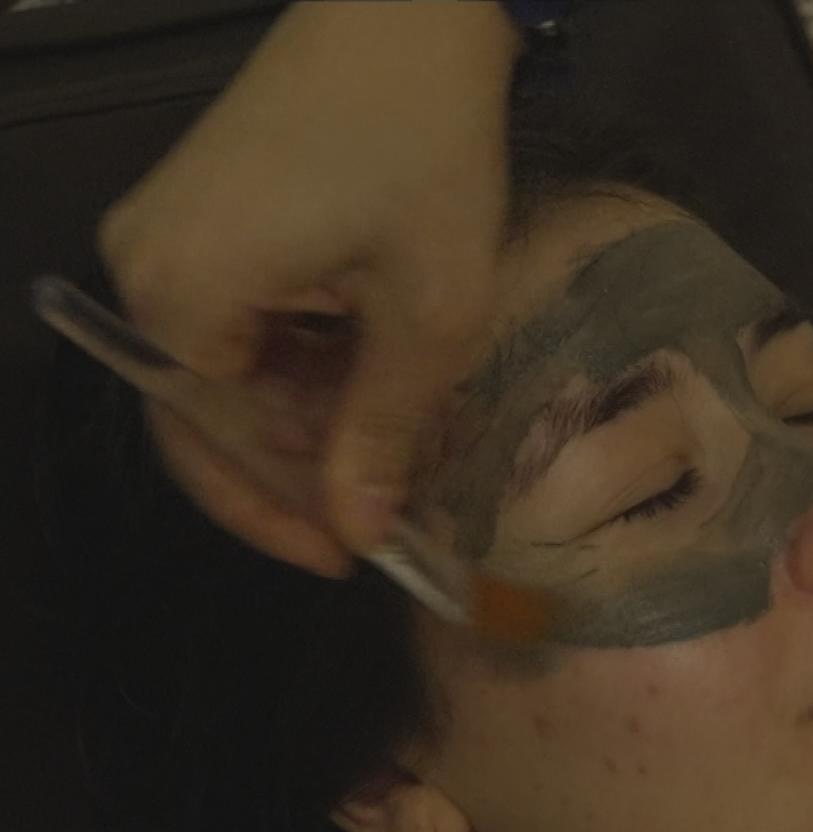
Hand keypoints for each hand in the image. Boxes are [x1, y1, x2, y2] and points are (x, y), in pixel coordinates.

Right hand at [97, 1, 521, 573]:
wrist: (411, 8)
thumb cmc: (424, 148)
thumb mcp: (426, 311)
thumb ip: (382, 427)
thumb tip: (357, 532)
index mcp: (178, 293)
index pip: (209, 443)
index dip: (281, 507)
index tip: (355, 554)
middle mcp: (143, 266)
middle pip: (206, 414)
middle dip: (294, 471)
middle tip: (374, 523)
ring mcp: (166, 233)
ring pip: (229, 371)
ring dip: (307, 419)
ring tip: (390, 456)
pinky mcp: (204, 211)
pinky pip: (239, 320)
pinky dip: (301, 362)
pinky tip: (369, 386)